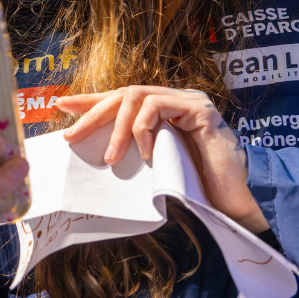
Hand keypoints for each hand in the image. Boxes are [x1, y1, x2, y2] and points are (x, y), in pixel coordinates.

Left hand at [58, 86, 265, 232]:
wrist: (237, 203)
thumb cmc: (199, 188)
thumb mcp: (158, 164)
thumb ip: (137, 149)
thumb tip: (99, 149)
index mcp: (164, 110)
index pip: (121, 99)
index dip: (91, 101)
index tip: (61, 106)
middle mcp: (175, 99)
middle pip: (123, 94)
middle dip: (93, 112)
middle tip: (71, 135)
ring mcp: (189, 100)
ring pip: (136, 96)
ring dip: (118, 127)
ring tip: (112, 157)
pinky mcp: (200, 108)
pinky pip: (157, 106)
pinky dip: (144, 128)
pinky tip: (146, 153)